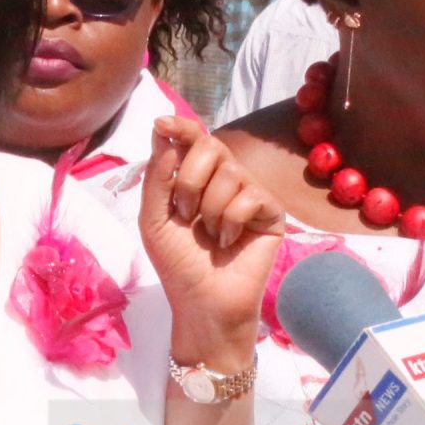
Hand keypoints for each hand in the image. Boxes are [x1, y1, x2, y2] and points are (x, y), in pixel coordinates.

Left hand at [141, 116, 284, 371]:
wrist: (203, 301)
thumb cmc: (178, 263)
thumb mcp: (153, 220)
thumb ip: (156, 179)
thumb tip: (164, 137)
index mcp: (195, 178)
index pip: (192, 140)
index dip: (180, 128)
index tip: (162, 124)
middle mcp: (224, 179)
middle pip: (211, 146)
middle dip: (189, 180)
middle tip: (184, 214)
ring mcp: (250, 192)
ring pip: (230, 173)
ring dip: (209, 209)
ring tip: (210, 236)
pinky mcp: (270, 211)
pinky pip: (250, 196)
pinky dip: (231, 222)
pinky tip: (229, 242)